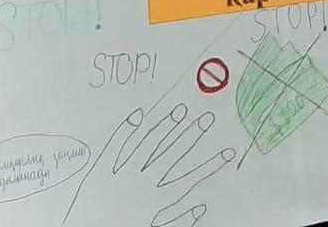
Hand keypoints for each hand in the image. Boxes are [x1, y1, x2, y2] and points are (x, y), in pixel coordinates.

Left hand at [64, 105, 233, 226]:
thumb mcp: (153, 226)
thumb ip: (177, 219)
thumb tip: (200, 209)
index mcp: (155, 201)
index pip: (188, 179)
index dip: (209, 165)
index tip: (227, 151)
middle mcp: (142, 184)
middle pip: (171, 156)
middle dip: (191, 136)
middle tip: (207, 118)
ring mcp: (121, 175)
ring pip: (148, 146)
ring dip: (165, 127)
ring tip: (180, 111)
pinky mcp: (100, 171)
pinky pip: (115, 146)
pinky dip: (126, 130)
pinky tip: (139, 114)